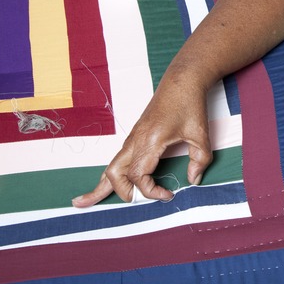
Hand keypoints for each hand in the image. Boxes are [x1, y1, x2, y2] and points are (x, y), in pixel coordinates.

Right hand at [72, 71, 212, 206]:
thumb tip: (193, 181)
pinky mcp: (136, 135)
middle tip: (135, 203)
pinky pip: (118, 158)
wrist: (182, 81)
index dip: (150, 191)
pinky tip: (102, 183)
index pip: (137, 176)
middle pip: (115, 173)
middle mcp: (136, 139)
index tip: (168, 194)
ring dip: (101, 185)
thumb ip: (199, 160)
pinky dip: (109, 173)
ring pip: (111, 165)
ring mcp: (134, 137)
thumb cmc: (190, 104)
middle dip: (121, 192)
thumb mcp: (201, 134)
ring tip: (83, 202)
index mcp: (149, 140)